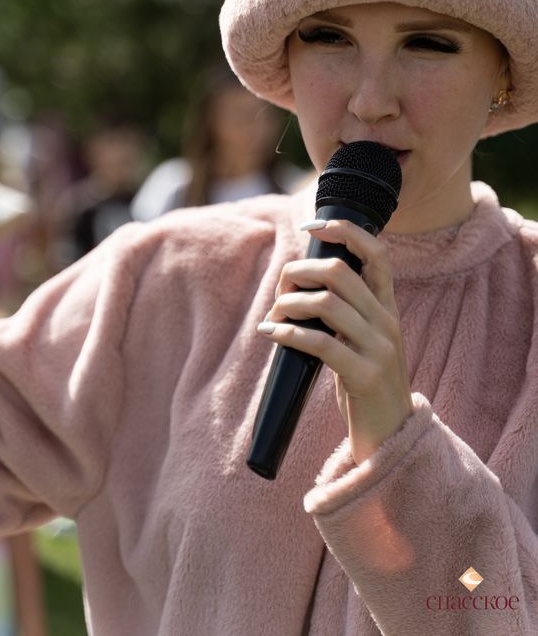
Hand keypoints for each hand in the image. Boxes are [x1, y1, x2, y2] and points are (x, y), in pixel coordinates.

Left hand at [258, 219, 412, 464]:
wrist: (392, 439)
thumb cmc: (367, 386)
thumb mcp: (363, 340)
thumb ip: (346, 312)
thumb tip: (304, 283)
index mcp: (387, 308)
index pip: (376, 253)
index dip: (345, 231)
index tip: (312, 226)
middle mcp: (387, 321)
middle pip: (339, 272)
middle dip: (300, 271)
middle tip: (281, 287)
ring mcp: (379, 349)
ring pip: (326, 303)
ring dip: (288, 304)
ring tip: (274, 316)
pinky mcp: (365, 376)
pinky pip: (320, 343)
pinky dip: (288, 334)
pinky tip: (272, 335)